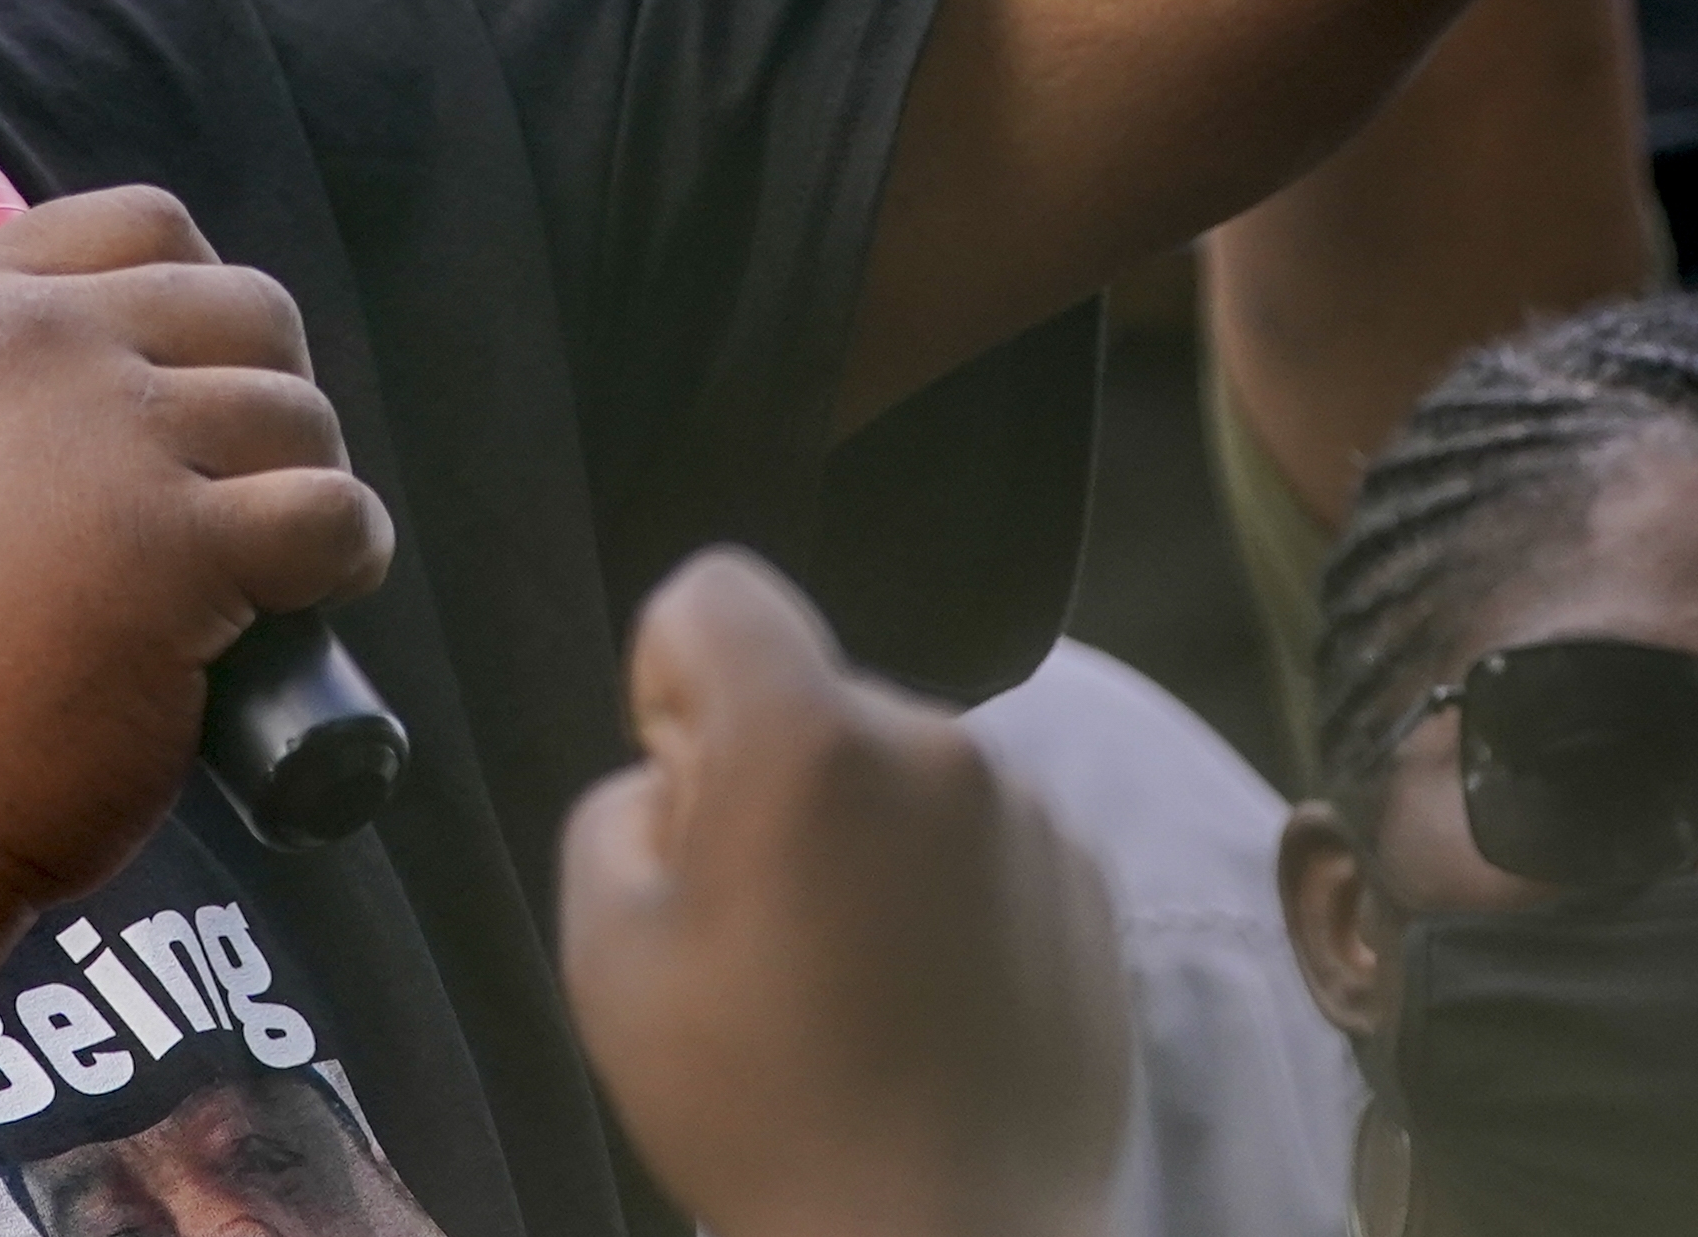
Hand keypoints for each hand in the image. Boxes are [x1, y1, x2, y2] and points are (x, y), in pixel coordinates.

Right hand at [0, 189, 386, 991]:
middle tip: (236, 489)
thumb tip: (177, 344)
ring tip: (259, 560)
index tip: (195, 386)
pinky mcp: (178, 545)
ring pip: (299, 411)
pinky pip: (334, 512)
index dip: (201, 300)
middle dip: (269, 393)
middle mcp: (27, 342)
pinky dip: (347, 555)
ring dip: (308, 482)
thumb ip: (19, 375)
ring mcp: (104, 438)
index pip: (145, 221)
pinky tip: (306, 597)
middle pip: (244, 304)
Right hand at [558, 553, 1124, 1236]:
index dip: (673, 679)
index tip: (691, 800)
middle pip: (817, 697)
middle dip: (774, 779)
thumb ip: (620, 810)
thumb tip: (685, 782)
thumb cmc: (760, 1107)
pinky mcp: (1091, 884)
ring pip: (904, 773)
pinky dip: (943, 891)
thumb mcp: (606, 952)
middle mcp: (940, 742)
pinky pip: (982, 838)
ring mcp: (1032, 813)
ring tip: (853, 986)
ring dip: (867, 838)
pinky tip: (925, 1006)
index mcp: (812, 739)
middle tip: (762, 931)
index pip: (717, 591)